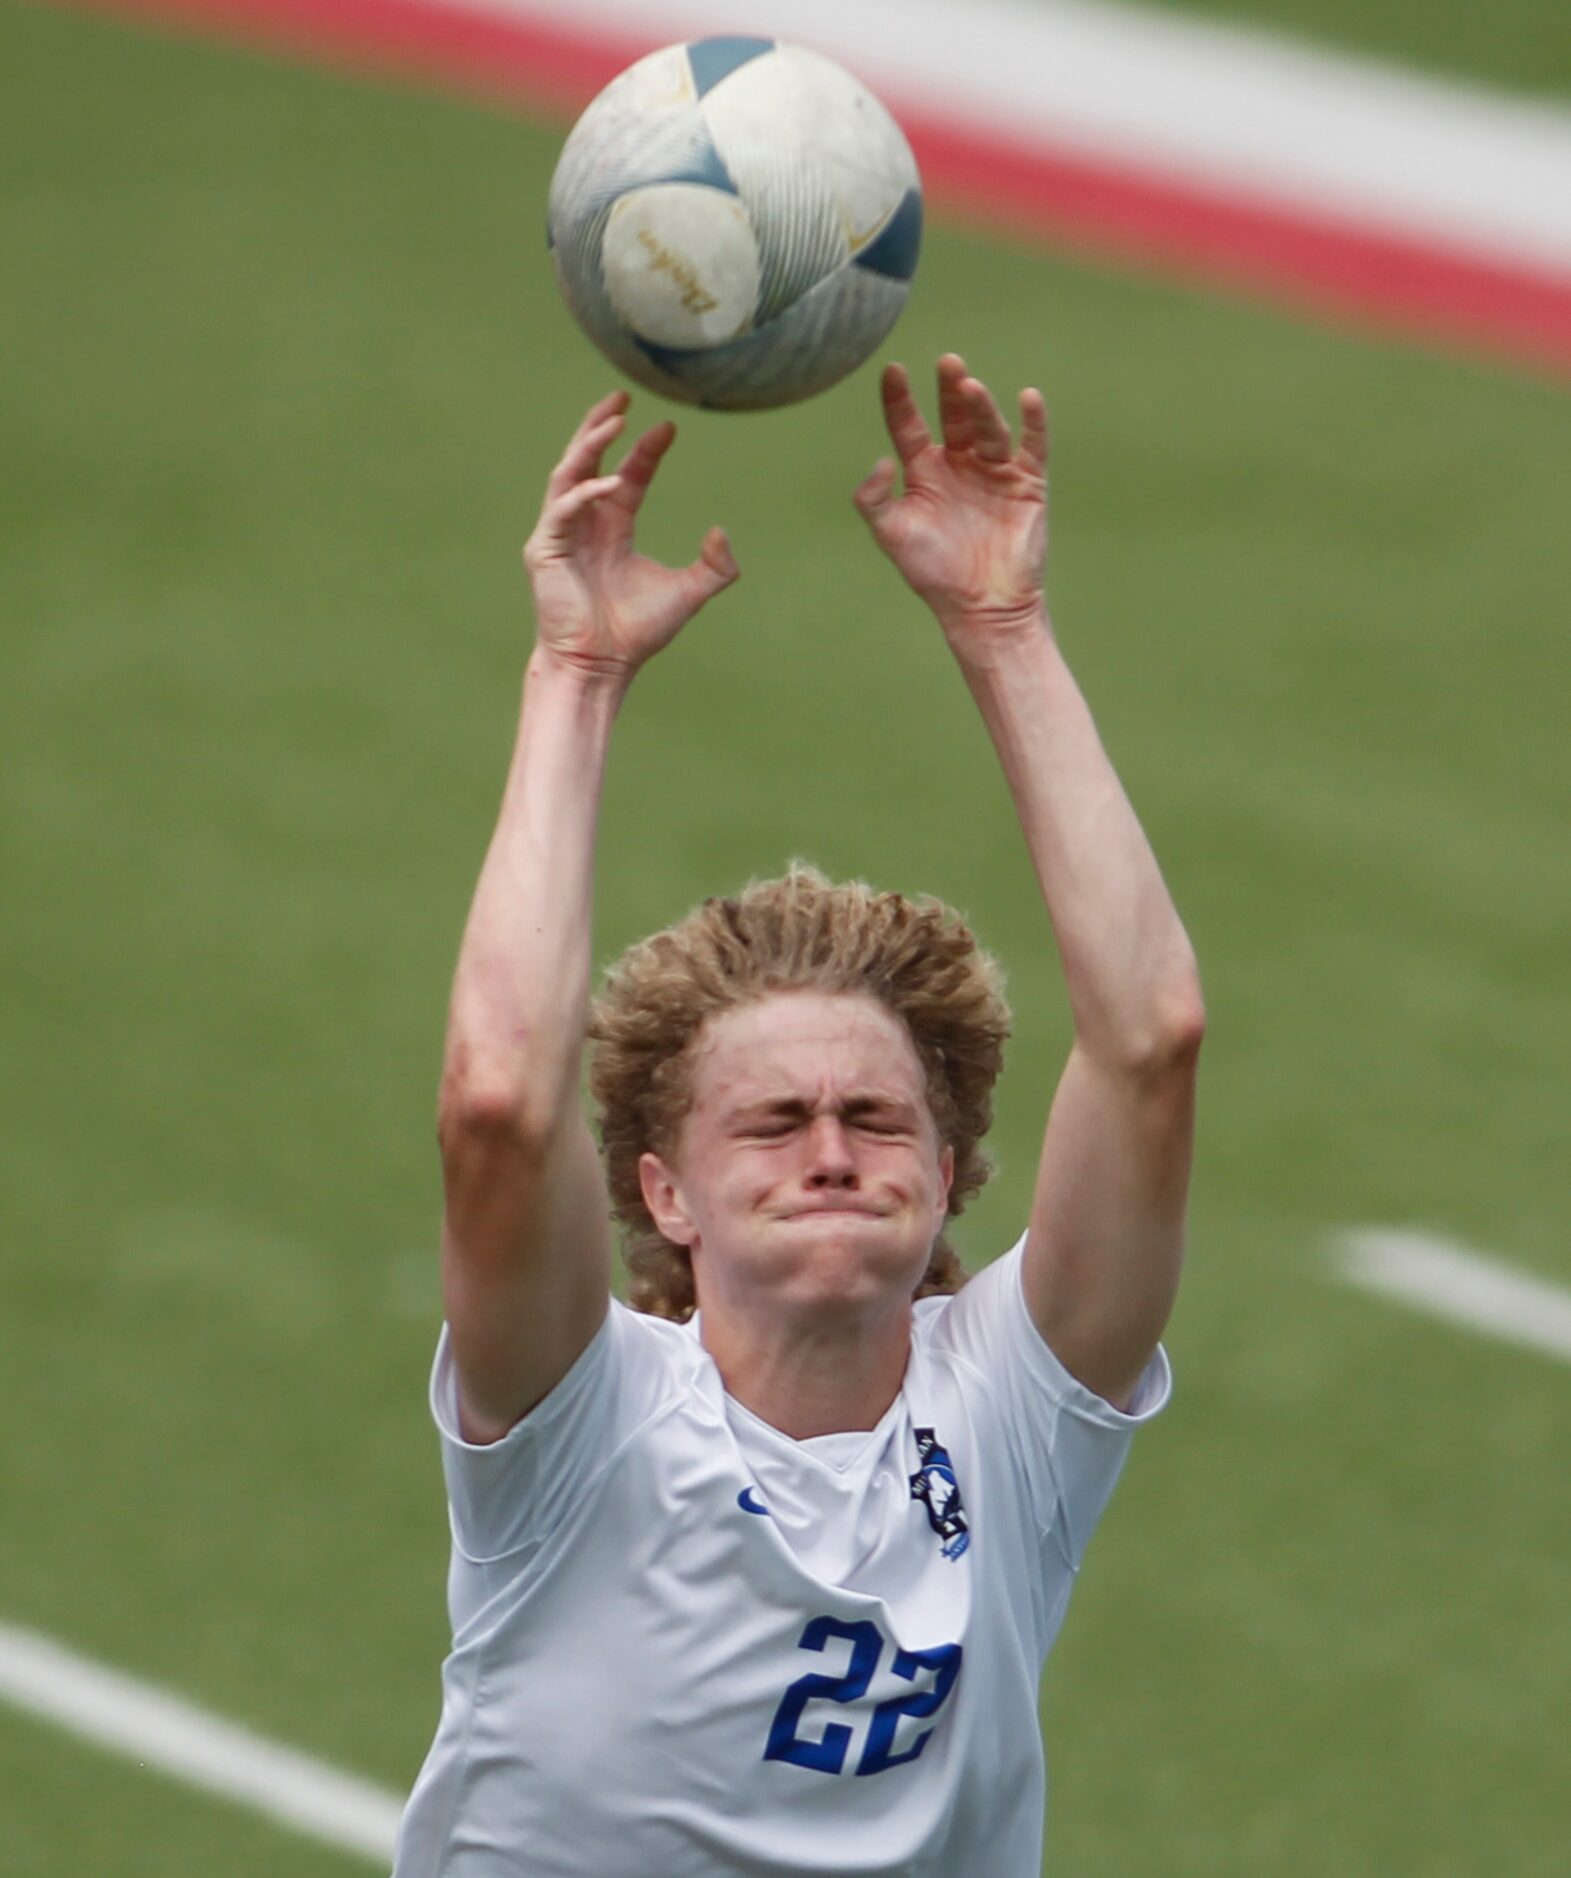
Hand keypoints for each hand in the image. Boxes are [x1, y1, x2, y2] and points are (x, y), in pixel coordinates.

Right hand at [523, 390, 738, 681]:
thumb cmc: (636, 634)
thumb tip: (722, 531)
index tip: (667, 427)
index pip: (627, 476)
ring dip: (587, 445)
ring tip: (612, 420)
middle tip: (621, 396)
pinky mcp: (544, 550)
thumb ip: (715, 566)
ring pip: (568, 474)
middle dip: (601, 427)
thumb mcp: (689, 593)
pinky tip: (609, 486)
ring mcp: (561, 534)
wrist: (601, 666)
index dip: (645, 450)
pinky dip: (583, 495)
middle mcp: (585, 524)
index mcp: (612, 528)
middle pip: (587, 461)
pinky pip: (561, 510)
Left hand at [853, 355, 1047, 643]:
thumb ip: (872, 500)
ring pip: (987, 428)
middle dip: (948, 390)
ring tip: (970, 386)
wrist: (982, 606)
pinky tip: (1028, 398)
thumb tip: (881, 459)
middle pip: (953, 416)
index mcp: (924, 472)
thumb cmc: (933, 573)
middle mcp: (959, 465)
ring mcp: (994, 471)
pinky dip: (1034, 422)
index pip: (909, 425)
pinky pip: (1032, 445)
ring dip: (981, 406)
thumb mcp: (891, 536)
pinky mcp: (1027, 483)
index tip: (893, 370)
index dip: (900, 398)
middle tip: (947, 362)